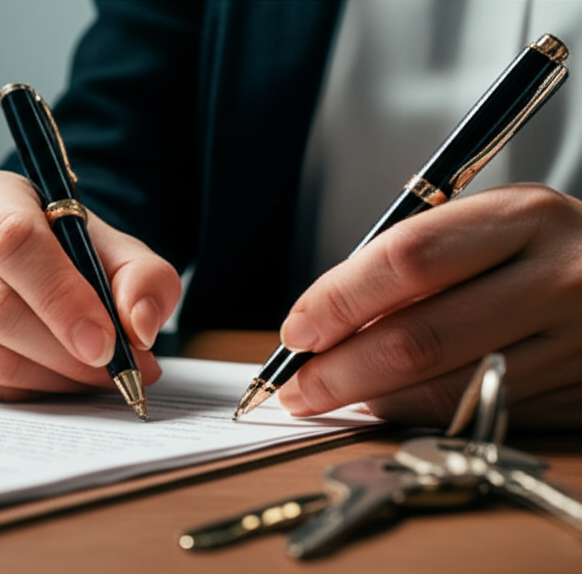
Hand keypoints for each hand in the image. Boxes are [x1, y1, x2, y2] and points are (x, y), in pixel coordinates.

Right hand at [0, 169, 181, 400]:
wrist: (40, 267)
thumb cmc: (72, 252)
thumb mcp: (119, 250)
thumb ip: (144, 279)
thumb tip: (139, 325)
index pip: (11, 241)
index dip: (61, 296)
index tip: (106, 339)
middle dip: (65, 349)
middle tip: (117, 368)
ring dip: (56, 377)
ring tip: (100, 375)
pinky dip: (34, 392)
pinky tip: (66, 380)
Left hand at [276, 183, 581, 429]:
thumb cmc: (539, 248)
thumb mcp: (488, 226)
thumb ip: (412, 265)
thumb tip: (322, 324)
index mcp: (524, 217)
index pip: (407, 259)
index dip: (338, 300)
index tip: (297, 330)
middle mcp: (558, 278)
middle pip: (420, 337)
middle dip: (340, 371)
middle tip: (295, 387)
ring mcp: (577, 342)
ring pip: (448, 389)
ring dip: (372, 401)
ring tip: (328, 398)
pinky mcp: (579, 393)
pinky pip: (479, 413)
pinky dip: (419, 415)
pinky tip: (388, 406)